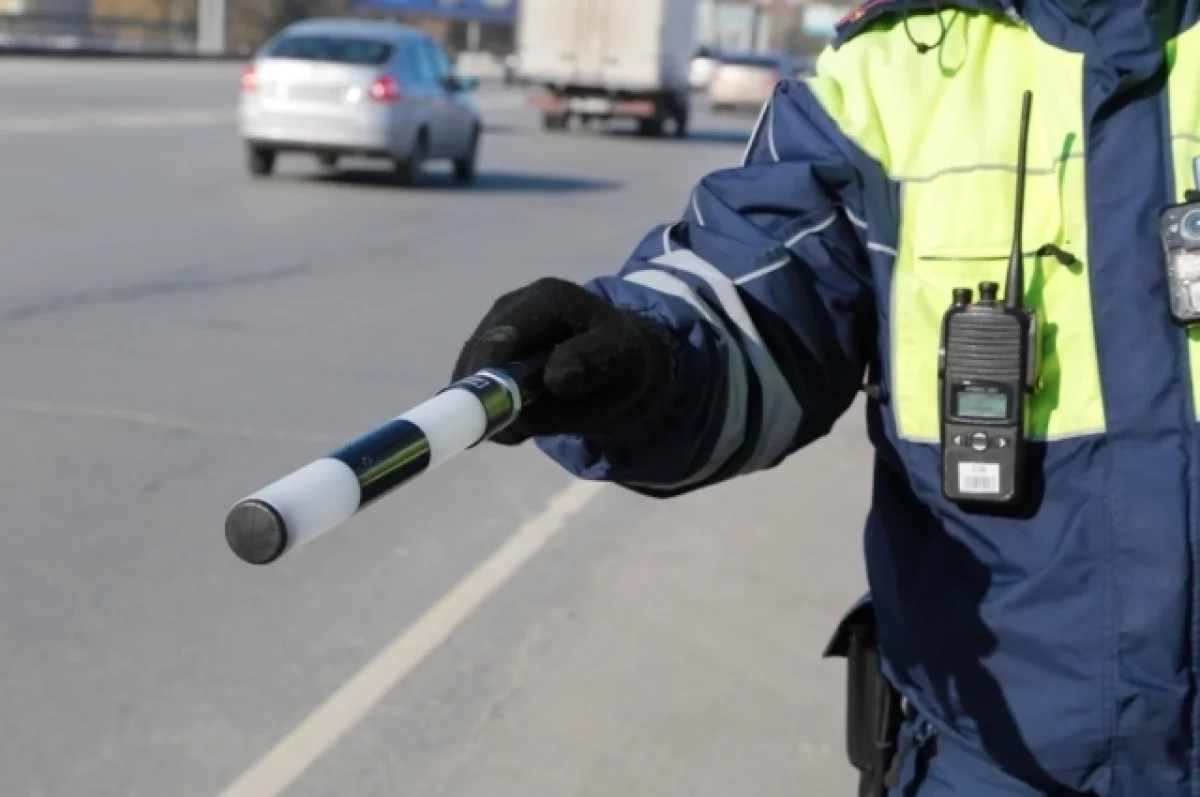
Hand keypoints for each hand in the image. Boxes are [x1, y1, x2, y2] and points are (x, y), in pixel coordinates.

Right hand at [452, 276, 673, 444]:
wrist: (614, 357)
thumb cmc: (620, 359)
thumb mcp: (621, 360)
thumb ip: (590, 367)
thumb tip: (553, 381)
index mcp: (548, 299)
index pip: (503, 336)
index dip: (489, 377)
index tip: (491, 418)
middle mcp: (514, 305)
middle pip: (479, 354)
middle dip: (487, 397)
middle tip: (512, 434)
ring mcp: (496, 324)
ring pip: (473, 371)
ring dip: (491, 404)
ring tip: (528, 425)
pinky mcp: (489, 347)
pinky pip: (477, 381)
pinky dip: (492, 406)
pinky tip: (521, 416)